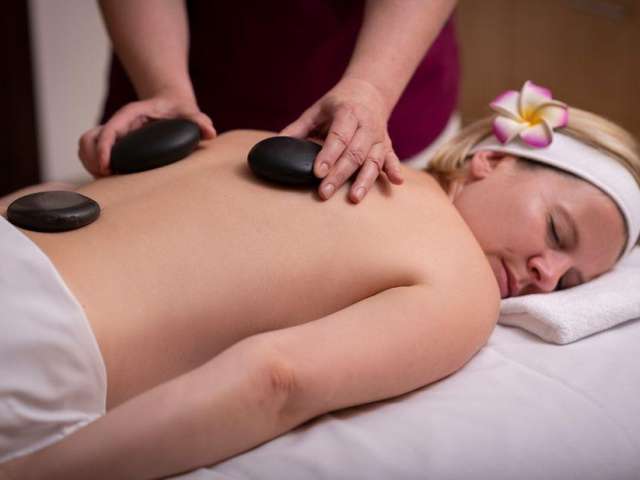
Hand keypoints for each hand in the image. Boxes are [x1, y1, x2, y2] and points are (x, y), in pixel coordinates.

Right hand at [78, 92, 215, 176]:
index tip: (106, 166)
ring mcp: (115, 132)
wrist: (171, 102)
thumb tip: (209, 132)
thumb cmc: (180, 109)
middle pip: (90, 138)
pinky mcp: (115, 141)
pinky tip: (105, 175)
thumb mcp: (191, 112)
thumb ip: (199, 121)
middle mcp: (119, 122)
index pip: (110, 129)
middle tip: (104, 175)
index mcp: (132, 114)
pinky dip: (92, 163)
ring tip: (102, 177)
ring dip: (88, 162)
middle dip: (91, 158)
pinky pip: (93, 151)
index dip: (104, 148)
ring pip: (86, 144)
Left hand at [281, 78, 402, 202]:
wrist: (369, 91)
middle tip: (324, 193)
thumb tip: (275, 144)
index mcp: (347, 113)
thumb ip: (298, 129)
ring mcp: (378, 136)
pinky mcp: (387, 145)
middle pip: (354, 153)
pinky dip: (394, 169)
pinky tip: (396, 182)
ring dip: (364, 180)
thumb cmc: (337, 105)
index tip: (317, 172)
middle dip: (339, 175)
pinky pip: (391, 158)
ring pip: (373, 160)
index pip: (338, 137)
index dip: (328, 155)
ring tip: (353, 198)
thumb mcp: (316, 110)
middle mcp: (366, 125)